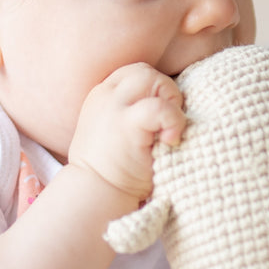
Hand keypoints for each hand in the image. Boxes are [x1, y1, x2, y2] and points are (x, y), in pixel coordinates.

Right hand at [68, 64, 186, 199]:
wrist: (94, 196)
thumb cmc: (110, 172)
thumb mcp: (114, 133)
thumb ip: (131, 113)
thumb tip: (170, 106)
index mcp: (101, 96)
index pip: (133, 74)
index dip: (154, 89)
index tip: (158, 117)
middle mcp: (105, 96)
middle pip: (144, 72)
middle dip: (165, 91)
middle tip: (169, 123)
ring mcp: (114, 108)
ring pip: (153, 79)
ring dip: (171, 101)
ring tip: (169, 130)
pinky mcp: (126, 124)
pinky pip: (160, 107)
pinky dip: (174, 120)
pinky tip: (172, 140)